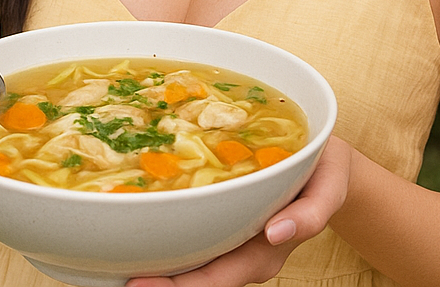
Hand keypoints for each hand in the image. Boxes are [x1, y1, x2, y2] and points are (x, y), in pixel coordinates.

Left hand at [127, 137, 351, 286]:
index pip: (213, 281)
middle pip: (193, 279)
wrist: (327, 164)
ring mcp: (230, 240)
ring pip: (188, 261)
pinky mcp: (222, 221)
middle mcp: (241, 253)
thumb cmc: (325, 172)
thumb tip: (276, 233)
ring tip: (110, 258)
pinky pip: (191, 238)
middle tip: (112, 276)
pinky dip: (165, 239)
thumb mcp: (329, 185)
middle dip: (156, 282)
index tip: (138, 286)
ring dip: (155, 264)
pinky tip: (135, 228)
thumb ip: (312, 213)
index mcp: (264, 251)